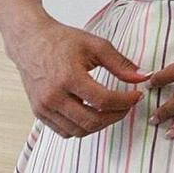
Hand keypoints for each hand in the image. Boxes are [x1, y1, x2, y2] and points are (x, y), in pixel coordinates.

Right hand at [7, 20, 147, 138]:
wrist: (30, 42)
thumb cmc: (63, 41)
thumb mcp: (96, 45)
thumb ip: (121, 63)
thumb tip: (143, 77)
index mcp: (68, 77)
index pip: (103, 100)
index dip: (125, 101)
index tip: (137, 96)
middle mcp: (53, 97)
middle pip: (91, 121)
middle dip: (116, 116)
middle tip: (128, 106)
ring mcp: (43, 107)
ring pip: (78, 131)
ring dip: (100, 125)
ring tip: (113, 111)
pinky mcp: (39, 113)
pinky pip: (64, 131)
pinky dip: (82, 128)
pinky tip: (94, 114)